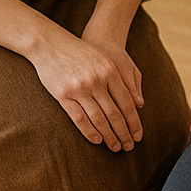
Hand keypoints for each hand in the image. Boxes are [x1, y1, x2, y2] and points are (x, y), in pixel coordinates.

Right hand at [29, 28, 142, 150]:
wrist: (51, 43)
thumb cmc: (82, 52)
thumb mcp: (106, 60)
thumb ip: (124, 80)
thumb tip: (139, 103)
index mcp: (111, 71)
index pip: (127, 103)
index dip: (134, 122)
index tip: (138, 135)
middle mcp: (97, 81)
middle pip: (115, 114)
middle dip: (124, 133)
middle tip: (129, 147)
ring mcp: (80, 88)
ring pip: (99, 119)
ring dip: (109, 136)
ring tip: (116, 147)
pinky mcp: (63, 95)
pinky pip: (79, 118)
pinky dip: (90, 131)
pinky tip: (98, 140)